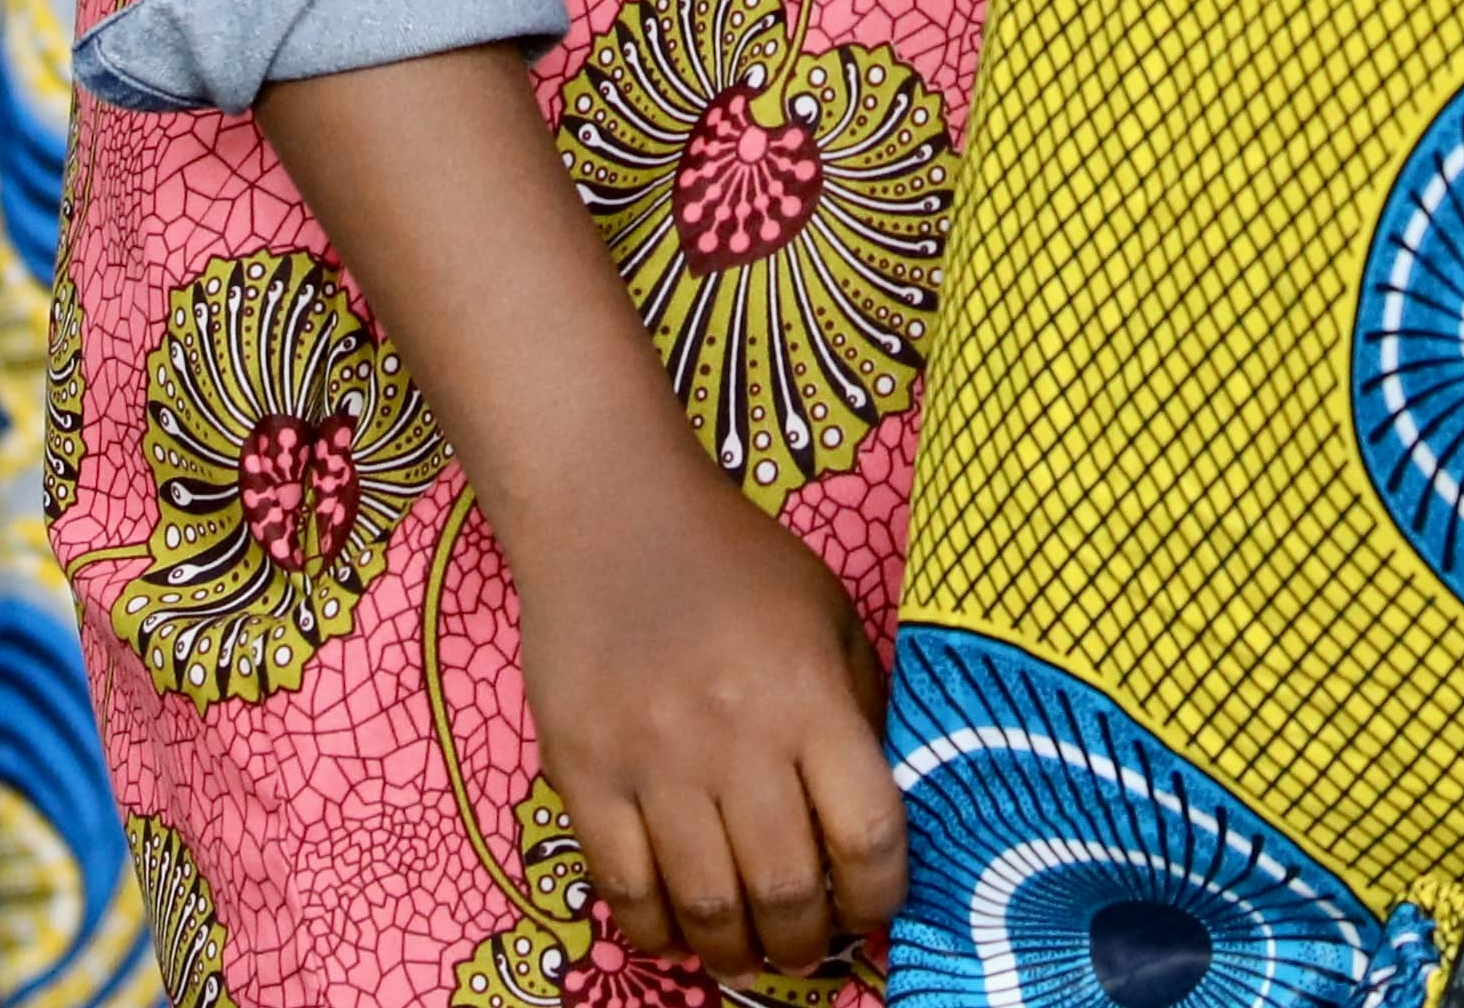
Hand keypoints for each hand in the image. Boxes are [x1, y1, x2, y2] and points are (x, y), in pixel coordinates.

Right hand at [509, 449, 907, 972]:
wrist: (607, 510)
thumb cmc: (733, 561)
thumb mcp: (828, 614)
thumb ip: (860, 710)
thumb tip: (878, 822)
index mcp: (807, 693)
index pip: (868, 834)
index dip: (881, 897)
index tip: (875, 909)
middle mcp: (733, 734)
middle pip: (785, 888)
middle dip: (807, 942)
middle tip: (808, 946)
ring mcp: (650, 758)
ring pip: (704, 905)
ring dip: (735, 952)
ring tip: (749, 953)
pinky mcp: (581, 770)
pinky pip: (623, 885)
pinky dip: (656, 929)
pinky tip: (677, 928)